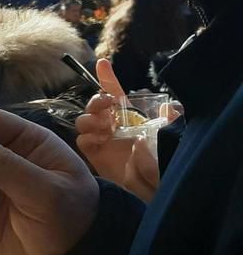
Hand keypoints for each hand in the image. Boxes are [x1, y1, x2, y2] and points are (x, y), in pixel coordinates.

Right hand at [75, 59, 162, 202]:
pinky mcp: (94, 155)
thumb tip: (168, 108)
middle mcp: (113, 127)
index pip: (116, 94)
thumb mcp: (172, 137)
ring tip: (105, 125)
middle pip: (95, 105)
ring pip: (84, 121)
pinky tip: (101, 138)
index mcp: (130, 118)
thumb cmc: (164, 163)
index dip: (107, 78)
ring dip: (91, 118)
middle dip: (97, 100)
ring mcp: (102, 141)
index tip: (102, 63)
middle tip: (107, 105)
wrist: (155, 191)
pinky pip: (83, 140)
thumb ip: (170, 122)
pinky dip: (88, 135)